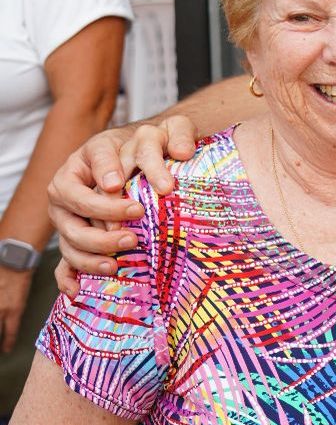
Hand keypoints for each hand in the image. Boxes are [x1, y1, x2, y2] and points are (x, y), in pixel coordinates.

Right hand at [0, 267, 32, 353]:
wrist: (13, 259)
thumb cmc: (22, 274)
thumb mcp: (21, 296)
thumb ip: (14, 309)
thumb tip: (9, 316)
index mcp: (14, 310)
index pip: (10, 332)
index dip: (8, 342)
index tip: (7, 349)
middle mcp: (0, 309)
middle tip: (0, 346)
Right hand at [47, 117, 197, 293]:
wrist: (141, 167)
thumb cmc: (151, 149)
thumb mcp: (165, 132)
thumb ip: (176, 132)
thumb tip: (182, 152)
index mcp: (87, 157)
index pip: (94, 161)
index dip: (105, 171)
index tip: (119, 183)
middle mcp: (68, 188)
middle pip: (76, 205)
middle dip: (103, 215)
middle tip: (133, 225)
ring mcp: (66, 218)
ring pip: (70, 237)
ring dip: (91, 251)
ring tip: (118, 260)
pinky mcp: (72, 241)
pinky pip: (64, 263)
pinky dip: (69, 278)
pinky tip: (79, 292)